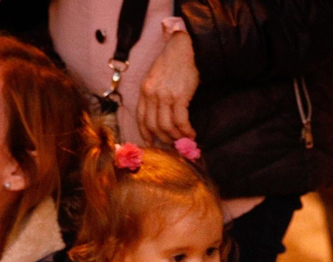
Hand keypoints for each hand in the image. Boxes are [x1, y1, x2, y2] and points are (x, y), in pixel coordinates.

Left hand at [138, 30, 197, 145]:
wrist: (182, 48)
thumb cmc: (171, 63)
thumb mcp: (154, 78)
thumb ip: (153, 95)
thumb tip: (159, 116)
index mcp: (144, 90)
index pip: (141, 117)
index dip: (146, 132)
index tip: (151, 142)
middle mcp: (151, 95)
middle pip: (154, 125)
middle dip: (164, 138)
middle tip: (173, 143)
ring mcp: (164, 96)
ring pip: (167, 126)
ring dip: (176, 137)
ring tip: (184, 139)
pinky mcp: (179, 97)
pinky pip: (180, 121)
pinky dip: (186, 130)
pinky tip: (191, 133)